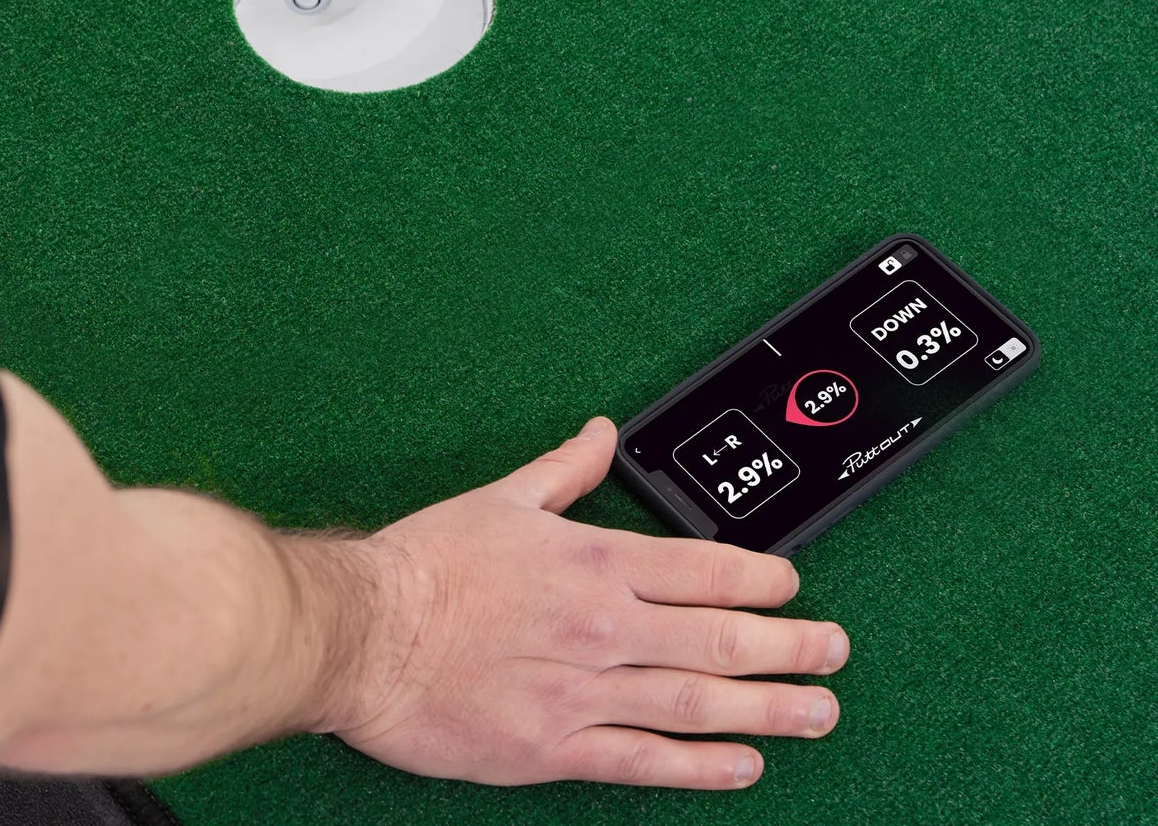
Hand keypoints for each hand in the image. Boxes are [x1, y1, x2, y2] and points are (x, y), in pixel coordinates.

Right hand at [326, 417, 846, 789]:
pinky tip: (743, 764)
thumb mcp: (501, 497)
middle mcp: (601, 626)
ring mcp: (583, 692)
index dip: (760, 577)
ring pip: (697, 701)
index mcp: (591, 560)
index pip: (701, 568)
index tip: (793, 584)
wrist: (365, 633)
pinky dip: (700, 765)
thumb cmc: (428, 564)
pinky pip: (644, 761)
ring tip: (818, 710)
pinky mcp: (554, 747)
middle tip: (835, 650)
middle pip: (719, 637)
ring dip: (769, 708)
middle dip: (789, 645)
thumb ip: (563, 470)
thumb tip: (602, 434)